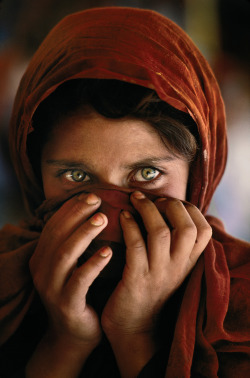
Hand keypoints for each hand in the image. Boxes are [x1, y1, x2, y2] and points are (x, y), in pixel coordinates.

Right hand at [27, 193, 111, 376]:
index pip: (54, 225)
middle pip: (57, 235)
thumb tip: (96, 212)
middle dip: (77, 215)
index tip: (91, 195)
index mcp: (42, 257)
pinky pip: (80, 280)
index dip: (71, 208)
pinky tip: (109, 251)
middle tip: (97, 200)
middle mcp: (42, 270)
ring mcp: (52, 288)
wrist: (73, 335)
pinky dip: (93, 264)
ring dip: (84, 234)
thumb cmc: (79, 293)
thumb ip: (77, 242)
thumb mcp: (72, 266)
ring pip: (65, 254)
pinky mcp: (67, 304)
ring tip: (103, 219)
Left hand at [101, 191, 211, 376]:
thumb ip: (177, 246)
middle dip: (170, 205)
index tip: (169, 202)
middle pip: (186, 228)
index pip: (203, 230)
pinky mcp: (136, 280)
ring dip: (147, 210)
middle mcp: (178, 268)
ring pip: (161, 233)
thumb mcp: (172, 269)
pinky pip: (135, 245)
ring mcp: (158, 274)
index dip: (189, 209)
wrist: (133, 330)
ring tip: (134, 199)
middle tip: (151, 199)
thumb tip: (171, 212)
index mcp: (188, 264)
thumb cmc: (150, 291)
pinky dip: (129, 226)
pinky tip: (122, 216)